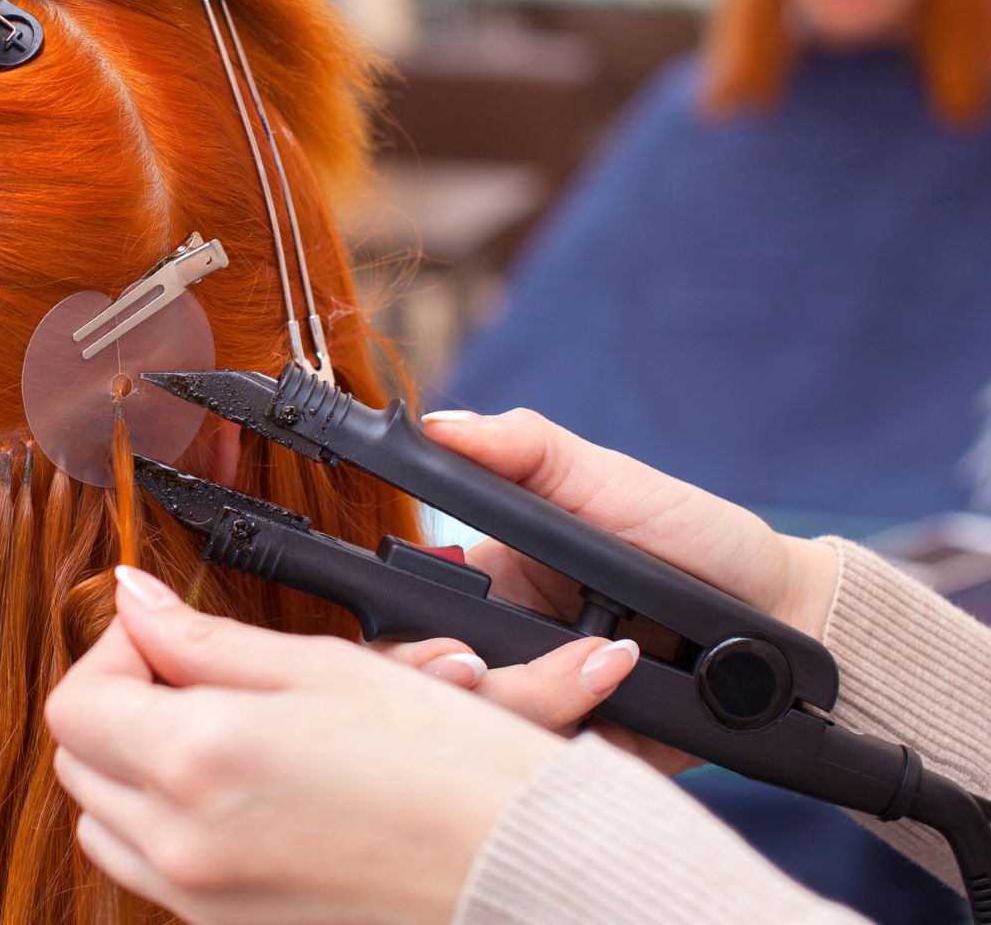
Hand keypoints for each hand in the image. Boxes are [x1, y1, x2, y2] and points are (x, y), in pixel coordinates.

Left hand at [45, 568, 635, 924]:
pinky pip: (156, 873)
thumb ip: (205, 639)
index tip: (166, 633)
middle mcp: (181, 844)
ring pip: (108, 827)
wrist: (522, 875)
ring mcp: (202, 900)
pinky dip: (171, 826)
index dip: (115, 651)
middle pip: (80, 763)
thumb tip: (134, 599)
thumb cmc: (446, 769)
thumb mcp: (323, 668)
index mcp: (195, 762)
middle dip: (121, 705)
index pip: (75, 702)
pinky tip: (244, 791)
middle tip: (191, 674)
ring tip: (218, 731)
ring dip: (136, 769)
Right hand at [420, 407, 841, 768]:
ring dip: (541, 705)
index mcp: (490, 587)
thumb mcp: (606, 478)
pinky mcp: (594, 752)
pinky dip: (577, 746)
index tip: (449, 648)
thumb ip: (523, 450)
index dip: (413, 649)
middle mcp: (507, 653)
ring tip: (611, 664)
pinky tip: (617, 711)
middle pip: (441, 697)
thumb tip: (438, 426)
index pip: (411, 626)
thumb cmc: (690, 532)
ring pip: (494, 738)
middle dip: (473, 687)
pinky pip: (554, 771)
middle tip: (495, 666)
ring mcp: (547, 707)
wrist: (786, 611)